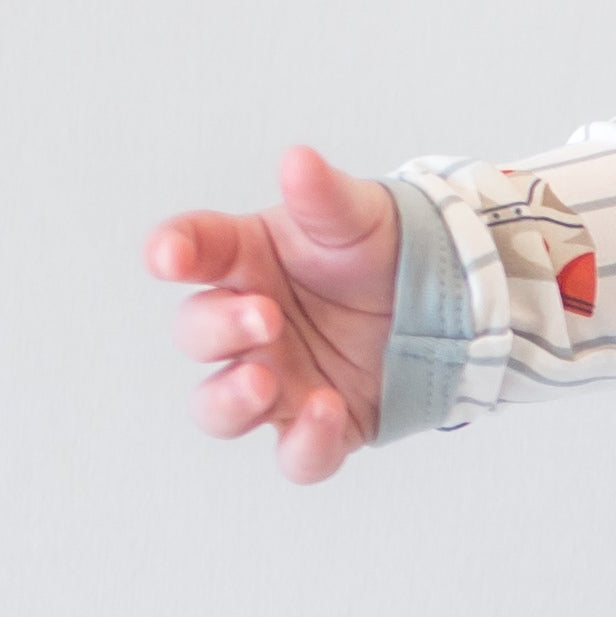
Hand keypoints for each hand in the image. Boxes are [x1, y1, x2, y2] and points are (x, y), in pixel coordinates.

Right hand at [146, 148, 399, 483]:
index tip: (169, 257)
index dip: (172, 252)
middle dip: (219, 328)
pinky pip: (297, 455)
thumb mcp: (360, 217)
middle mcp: (246, 326)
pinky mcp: (321, 425)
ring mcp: (277, 380)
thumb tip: (299, 160)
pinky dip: (305, 444)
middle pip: (198, 334)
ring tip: (263, 380)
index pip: (190, 249)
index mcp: (243, 260)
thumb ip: (325, 198)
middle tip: (263, 315)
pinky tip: (326, 415)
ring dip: (231, 399)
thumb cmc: (380, 251)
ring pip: (220, 408)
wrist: (447, 302)